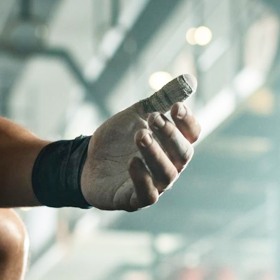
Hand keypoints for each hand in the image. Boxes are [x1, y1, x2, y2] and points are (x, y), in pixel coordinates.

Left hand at [80, 74, 201, 210]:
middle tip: (153, 118)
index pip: (192, 134)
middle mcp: (169, 166)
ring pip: (166, 174)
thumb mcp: (137, 114)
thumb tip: (188, 80)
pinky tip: (132, 162)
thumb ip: (161, 99)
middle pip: (183, 154)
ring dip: (155, 154)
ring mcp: (154, 185)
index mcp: (172, 145)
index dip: (187, 121)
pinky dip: (142, 179)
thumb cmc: (118, 139)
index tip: (175, 106)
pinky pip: (147, 195)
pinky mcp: (135, 200)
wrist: (87, 161)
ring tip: (140, 136)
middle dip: (170, 135)